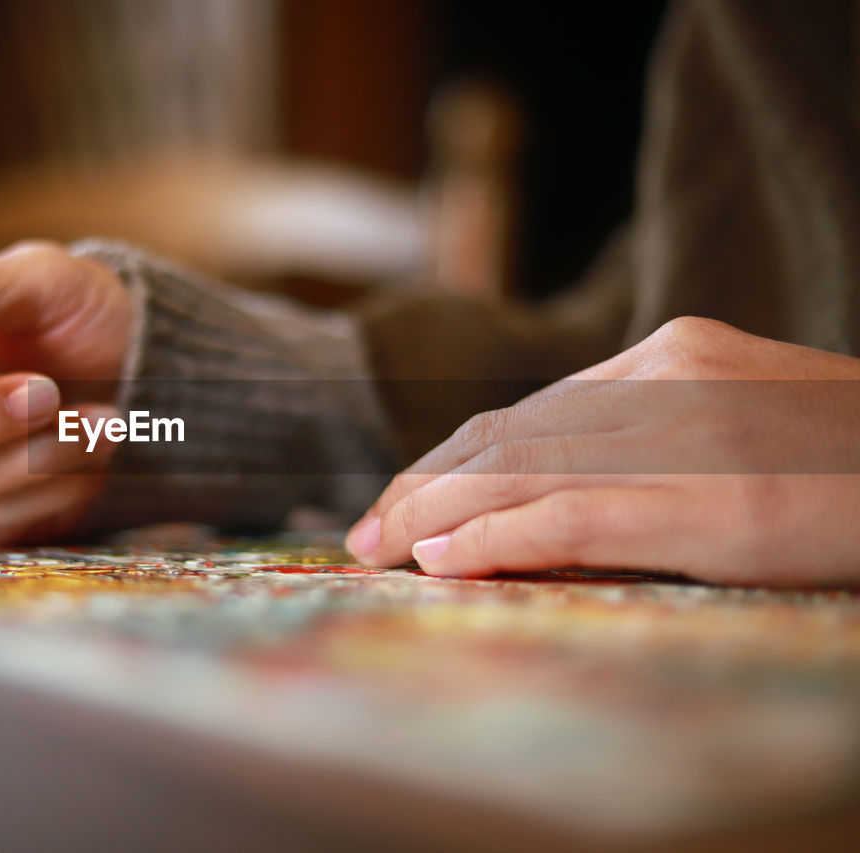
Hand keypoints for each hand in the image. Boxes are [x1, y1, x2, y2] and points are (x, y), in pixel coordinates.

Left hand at [346, 317, 859, 585]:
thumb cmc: (849, 461)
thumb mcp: (744, 424)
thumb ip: (655, 437)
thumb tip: (552, 491)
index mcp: (671, 354)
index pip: (529, 409)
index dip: (452, 458)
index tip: (404, 498)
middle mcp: (664, 380)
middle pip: (507, 435)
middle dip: (424, 487)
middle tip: (366, 532)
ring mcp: (684, 435)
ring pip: (521, 471)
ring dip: (434, 515)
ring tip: (378, 549)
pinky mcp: (705, 499)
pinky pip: (571, 516)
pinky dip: (496, 539)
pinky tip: (442, 561)